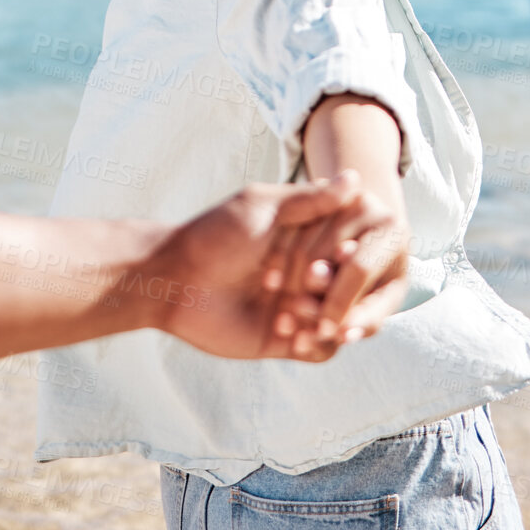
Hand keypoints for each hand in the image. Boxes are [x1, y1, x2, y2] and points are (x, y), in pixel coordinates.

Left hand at [141, 174, 393, 361]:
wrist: (173, 281)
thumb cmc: (215, 236)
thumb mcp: (262, 208)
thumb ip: (309, 200)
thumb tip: (356, 178)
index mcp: (308, 240)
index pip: (353, 247)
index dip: (351, 251)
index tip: (340, 251)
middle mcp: (309, 274)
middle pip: (354, 287)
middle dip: (340, 286)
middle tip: (309, 279)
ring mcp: (300, 308)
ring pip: (345, 320)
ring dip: (329, 316)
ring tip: (292, 309)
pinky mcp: (288, 341)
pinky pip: (324, 351)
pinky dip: (318, 344)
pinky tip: (285, 331)